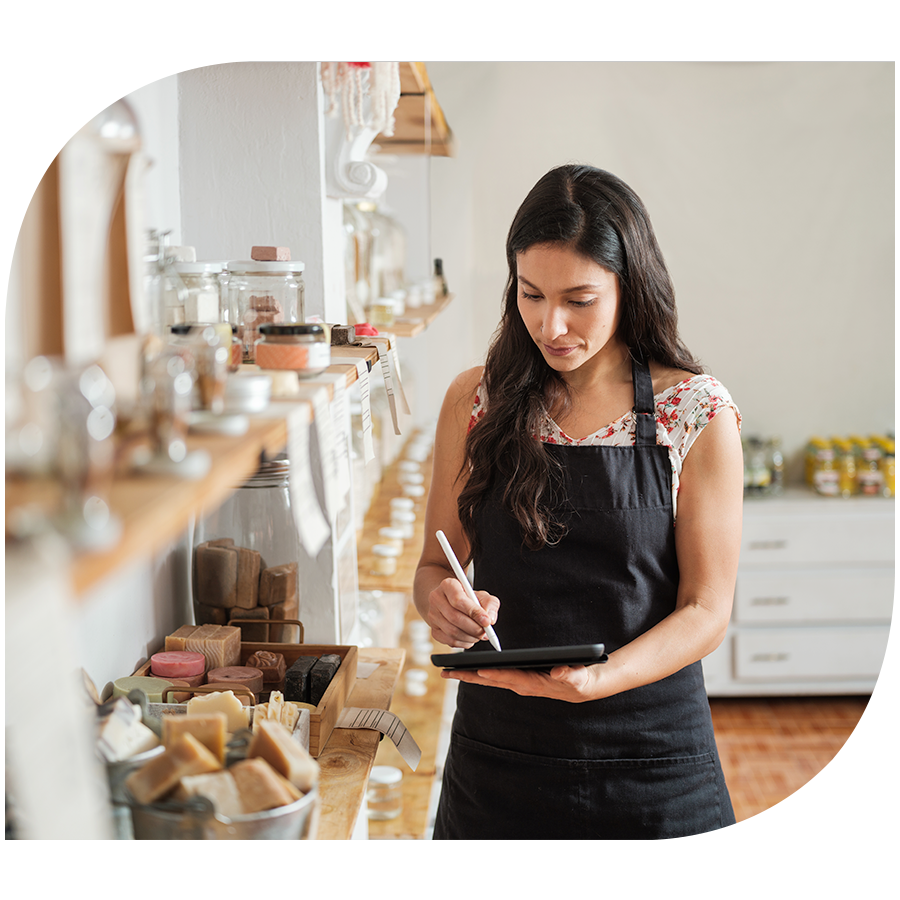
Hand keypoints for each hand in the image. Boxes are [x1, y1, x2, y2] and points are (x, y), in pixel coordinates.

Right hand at [426, 577, 499, 648]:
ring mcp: (433, 616)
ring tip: (479, 634)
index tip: (487, 621)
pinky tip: (470, 637)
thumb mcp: (482, 595)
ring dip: (470, 637)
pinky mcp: (434, 630)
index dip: (474, 612)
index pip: (458, 600)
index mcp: (448, 585)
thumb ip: (490, 604)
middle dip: (474, 628)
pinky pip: (450, 641)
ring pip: (452, 632)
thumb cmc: (468, 598)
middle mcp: (436, 599)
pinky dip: (464, 643)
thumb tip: (490, 619)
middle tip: (485, 632)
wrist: (451, 603)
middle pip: (455, 617)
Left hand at [441, 664, 601, 701]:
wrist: (583, 688)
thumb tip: (558, 672)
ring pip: (490, 679)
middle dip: (469, 676)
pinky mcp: (519, 680)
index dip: (494, 674)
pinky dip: (480, 673)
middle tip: (447, 672)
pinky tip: (468, 669)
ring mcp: (519, 683)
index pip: (510, 677)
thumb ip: (569, 674)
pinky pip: (495, 677)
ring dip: (469, 676)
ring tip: (449, 671)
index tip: (478, 670)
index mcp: (534, 683)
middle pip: (491, 680)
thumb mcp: (579, 677)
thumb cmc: (580, 681)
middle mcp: (522, 685)